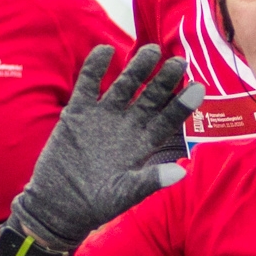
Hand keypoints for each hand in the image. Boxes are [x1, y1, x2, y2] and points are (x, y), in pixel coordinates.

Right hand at [10, 44, 202, 250]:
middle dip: (163, 80)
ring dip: (136, 68)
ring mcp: (103, 116)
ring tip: (151, 50)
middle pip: (150, 97)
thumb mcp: (125, 194)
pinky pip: (88, 84)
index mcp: (143, 144)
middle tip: (178, 61)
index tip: (199, 87)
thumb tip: (182, 172)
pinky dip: (95, 68)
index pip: (168, 120)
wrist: (57, 205)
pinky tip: (105, 51)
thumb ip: (150, 181)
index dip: (182, 104)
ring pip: (124, 85)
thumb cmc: (96, 204)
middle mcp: (128, 126)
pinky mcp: (78, 112)